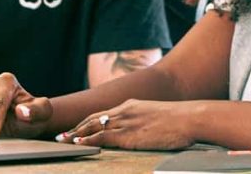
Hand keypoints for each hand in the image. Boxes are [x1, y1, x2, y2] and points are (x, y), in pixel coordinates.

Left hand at [56, 99, 197, 149]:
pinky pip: (102, 137)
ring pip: (94, 127)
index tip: (76, 128)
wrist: (189, 118)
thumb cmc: (178, 120)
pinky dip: (87, 140)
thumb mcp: (156, 116)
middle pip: (94, 118)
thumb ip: (143, 121)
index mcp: (132, 105)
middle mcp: (125, 111)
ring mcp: (126, 122)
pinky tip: (78, 145)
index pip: (103, 113)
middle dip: (77, 128)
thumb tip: (141, 131)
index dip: (87, 122)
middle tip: (62, 135)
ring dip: (76, 135)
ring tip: (63, 141)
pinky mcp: (128, 135)